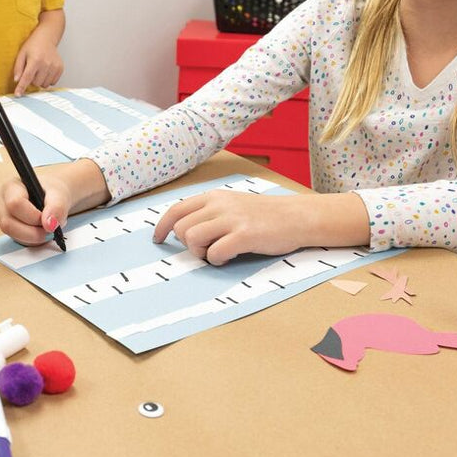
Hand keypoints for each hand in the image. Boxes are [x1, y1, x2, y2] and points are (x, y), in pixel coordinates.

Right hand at [0, 159, 109, 245]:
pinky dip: (31, 239)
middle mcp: (1, 200)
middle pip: (8, 223)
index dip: (32, 216)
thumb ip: (56, 207)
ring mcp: (3, 214)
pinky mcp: (10, 225)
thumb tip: (50, 224)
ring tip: (48, 230)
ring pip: (11, 234)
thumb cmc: (56, 188)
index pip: (14, 205)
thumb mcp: (61, 194)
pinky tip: (42, 233)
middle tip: (51, 230)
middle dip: (31, 231)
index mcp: (11, 186)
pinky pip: (16, 238)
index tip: (48, 220)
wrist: (58, 192)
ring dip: (32, 237)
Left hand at [13, 33, 63, 96]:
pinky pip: (52, 82)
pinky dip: (48, 80)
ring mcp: (54, 67)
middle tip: (32, 70)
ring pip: (44, 85)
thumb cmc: (33, 45)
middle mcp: (46, 64)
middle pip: (36, 83)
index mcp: (35, 60)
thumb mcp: (21, 54)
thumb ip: (18, 68)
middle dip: (32, 80)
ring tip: (39, 70)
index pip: (27, 77)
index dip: (21, 87)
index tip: (18, 94)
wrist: (46, 38)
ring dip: (40, 81)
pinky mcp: (60, 69)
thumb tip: (17, 80)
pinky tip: (46, 71)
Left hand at [153, 190, 370, 264]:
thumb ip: (210, 213)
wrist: (297, 216)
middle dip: (187, 244)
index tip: (158, 239)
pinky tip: (229, 257)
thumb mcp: (233, 204)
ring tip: (216, 253)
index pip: (176, 209)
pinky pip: (215, 253)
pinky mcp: (244, 235)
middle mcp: (219, 205)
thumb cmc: (265, 215)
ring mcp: (232, 219)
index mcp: (214, 197)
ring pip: (192, 239)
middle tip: (205, 249)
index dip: (162, 226)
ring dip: (200, 253)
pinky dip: (217, 260)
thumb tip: (185, 232)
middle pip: (182, 228)